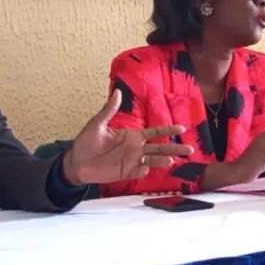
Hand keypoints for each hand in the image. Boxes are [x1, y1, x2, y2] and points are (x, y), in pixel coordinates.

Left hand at [62, 89, 194, 184]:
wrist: (75, 162)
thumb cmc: (86, 142)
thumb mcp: (97, 124)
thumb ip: (109, 110)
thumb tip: (118, 92)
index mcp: (132, 135)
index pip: (154, 132)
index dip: (168, 129)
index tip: (182, 128)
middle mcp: (135, 148)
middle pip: (159, 147)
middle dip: (174, 148)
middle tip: (190, 150)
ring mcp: (131, 161)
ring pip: (152, 160)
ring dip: (161, 160)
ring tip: (170, 161)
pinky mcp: (124, 173)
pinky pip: (137, 172)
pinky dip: (142, 170)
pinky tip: (145, 168)